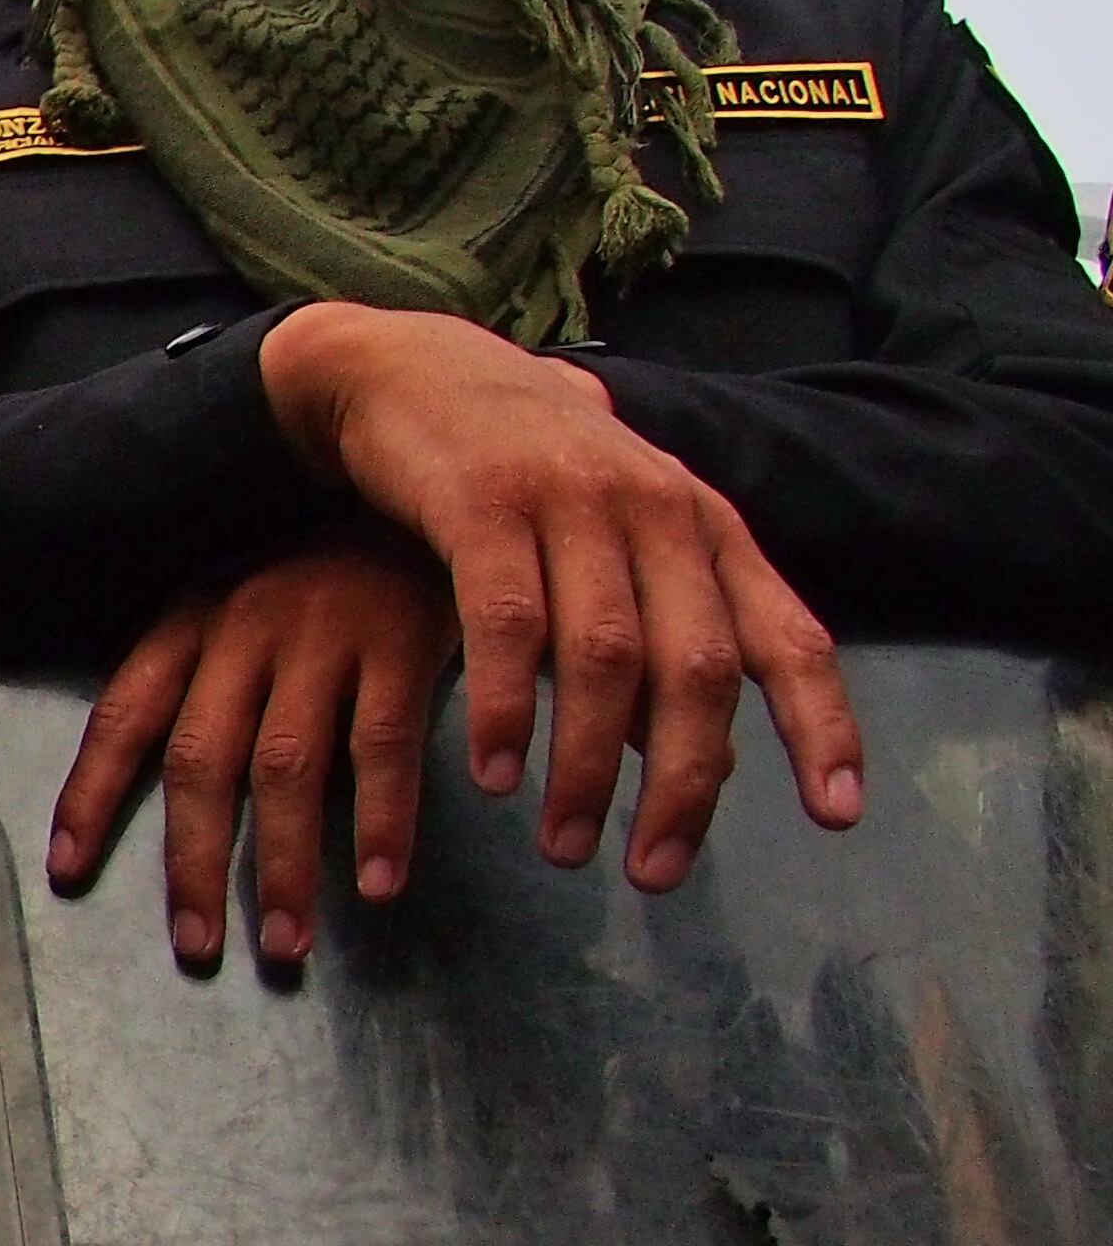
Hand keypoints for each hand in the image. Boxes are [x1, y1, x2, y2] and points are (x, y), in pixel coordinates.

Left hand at [53, 539, 460, 966]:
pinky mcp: (400, 641)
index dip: (90, 796)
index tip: (69, 871)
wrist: (431, 507)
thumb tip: (184, 821)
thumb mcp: (244, 620)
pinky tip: (380, 885)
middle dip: (192, 863)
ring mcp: (322, 634)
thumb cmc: (325, 586)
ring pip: (285, 768)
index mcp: (191, 622)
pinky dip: (382, 822)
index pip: (122, 715)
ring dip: (284, 866)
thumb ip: (211, 698)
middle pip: (200, 760)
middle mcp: (243, 627)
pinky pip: (382, 747)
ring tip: (287, 945)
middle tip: (195, 946)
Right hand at [256, 300, 861, 885]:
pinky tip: (493, 773)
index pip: (787, 636)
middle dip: (683, 783)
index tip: (837, 815)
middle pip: (696, 667)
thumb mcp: (609, 544)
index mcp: (703, 525)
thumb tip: (674, 756)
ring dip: (586, 767)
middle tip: (653, 873)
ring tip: (565, 847)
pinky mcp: (484, 502)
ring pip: (605, 657)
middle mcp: (655, 509)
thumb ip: (648, 638)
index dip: (820, 727)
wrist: (409, 372)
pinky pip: (507, 624)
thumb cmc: (518, 474)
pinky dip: (508, 707)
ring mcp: (571, 501)